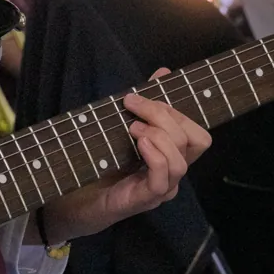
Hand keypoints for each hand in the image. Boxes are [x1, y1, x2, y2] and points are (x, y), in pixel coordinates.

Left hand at [39, 76, 212, 241]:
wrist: (75, 198)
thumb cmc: (102, 163)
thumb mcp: (123, 128)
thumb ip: (145, 104)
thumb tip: (163, 73)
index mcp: (172, 155)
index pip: (198, 135)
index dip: (179, 112)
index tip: (147, 96)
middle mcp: (172, 173)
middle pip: (193, 142)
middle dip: (164, 115)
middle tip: (133, 105)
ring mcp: (161, 189)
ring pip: (180, 162)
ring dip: (158, 136)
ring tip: (132, 128)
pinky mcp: (144, 200)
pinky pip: (162, 180)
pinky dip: (154, 157)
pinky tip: (138, 144)